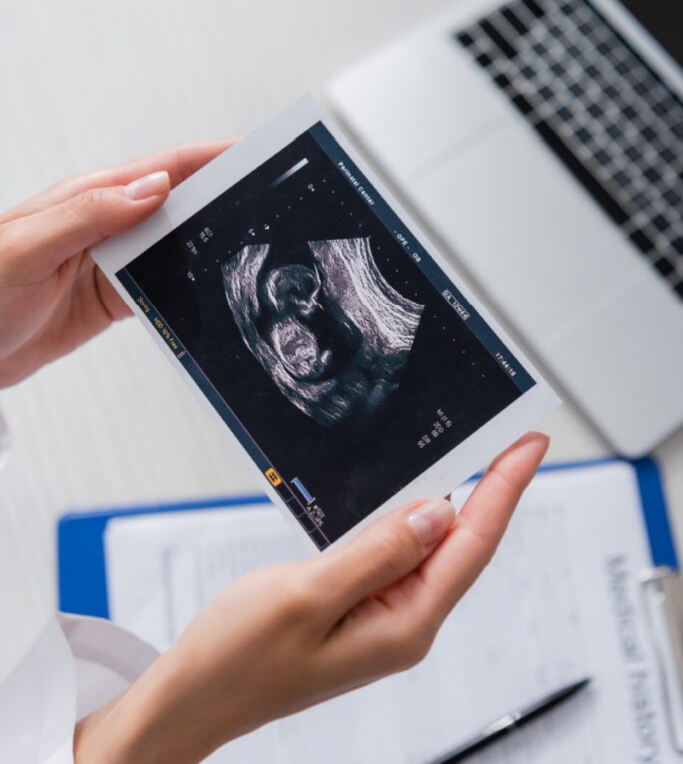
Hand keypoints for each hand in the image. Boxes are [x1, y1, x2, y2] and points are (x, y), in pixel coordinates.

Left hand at [0, 142, 229, 386]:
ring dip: (210, 242)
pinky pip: (161, 287)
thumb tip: (151, 187)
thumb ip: (89, 215)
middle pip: (178, 203)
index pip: (162, 169)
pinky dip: (189, 286)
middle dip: (224, 196)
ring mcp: (110, 262)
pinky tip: (210, 289)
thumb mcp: (27, 247)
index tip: (253, 153)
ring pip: (175, 245)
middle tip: (270, 200)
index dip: (211, 157)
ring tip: (253, 242)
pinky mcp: (111, 298)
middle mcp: (105, 224)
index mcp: (88, 197)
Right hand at [74, 431, 548, 763]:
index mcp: (403, 625)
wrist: (194, 696)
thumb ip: (378, 552)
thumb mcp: (307, 594)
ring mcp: (382, 617)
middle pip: (462, 544)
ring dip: (453, 500)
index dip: (505, 489)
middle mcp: (403, 623)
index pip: (472, 545)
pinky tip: (411, 495)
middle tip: (512, 437)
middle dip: (491, 488)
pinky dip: (410, 518)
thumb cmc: (238, 658)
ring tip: (474, 454)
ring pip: (430, 547)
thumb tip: (438, 513)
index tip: (530, 445)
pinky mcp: (358, 608)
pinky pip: (397, 554)